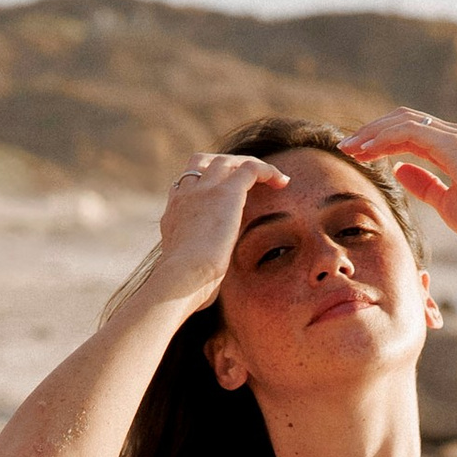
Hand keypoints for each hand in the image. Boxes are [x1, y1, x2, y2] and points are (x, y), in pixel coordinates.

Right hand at [149, 149, 283, 306]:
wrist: (181, 278)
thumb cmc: (183, 290)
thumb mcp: (188, 279)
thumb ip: (197, 276)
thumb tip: (204, 294)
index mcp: (173, 216)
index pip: (185, 188)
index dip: (203, 188)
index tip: (222, 201)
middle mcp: (185, 196)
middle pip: (200, 163)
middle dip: (222, 166)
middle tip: (245, 179)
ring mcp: (204, 189)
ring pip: (226, 161)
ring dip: (249, 166)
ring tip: (272, 179)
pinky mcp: (226, 190)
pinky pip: (250, 167)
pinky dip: (268, 170)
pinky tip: (283, 181)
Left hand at [337, 107, 456, 251]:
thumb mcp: (446, 203)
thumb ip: (424, 185)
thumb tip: (398, 170)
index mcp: (452, 147)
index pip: (408, 133)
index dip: (381, 140)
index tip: (358, 154)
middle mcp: (451, 135)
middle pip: (401, 120)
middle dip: (371, 131)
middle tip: (346, 147)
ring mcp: (452, 136)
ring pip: (401, 121)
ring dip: (372, 133)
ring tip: (350, 148)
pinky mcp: (451, 144)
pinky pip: (408, 132)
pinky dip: (384, 138)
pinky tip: (367, 151)